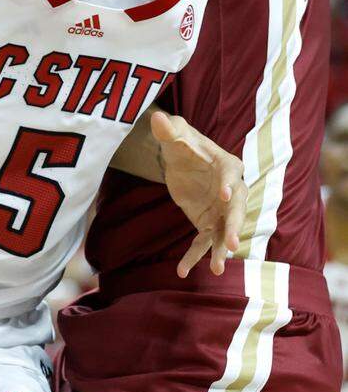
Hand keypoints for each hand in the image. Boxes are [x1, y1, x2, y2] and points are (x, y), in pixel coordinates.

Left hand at [150, 111, 247, 277]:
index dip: (227, 183)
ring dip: (220, 250)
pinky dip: (193, 256)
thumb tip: (158, 119)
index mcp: (227, 165)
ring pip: (223, 232)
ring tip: (218, 270)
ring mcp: (220, 209)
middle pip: (235, 209)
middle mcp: (230, 190)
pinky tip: (182, 272)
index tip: (224, 193)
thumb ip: (167, 129)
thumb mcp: (173, 133)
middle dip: (234, 226)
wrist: (180, 158)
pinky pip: (202, 242)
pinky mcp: (206, 222)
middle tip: (233, 244)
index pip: (230, 175)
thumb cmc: (181, 141)